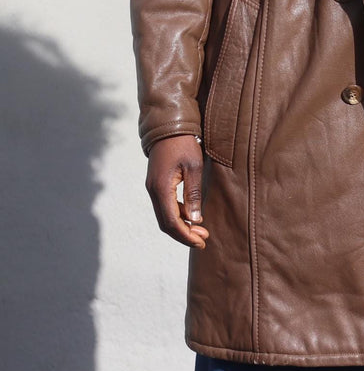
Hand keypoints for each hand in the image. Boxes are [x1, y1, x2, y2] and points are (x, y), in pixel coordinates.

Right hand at [145, 134, 209, 248]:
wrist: (168, 127)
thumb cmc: (184, 144)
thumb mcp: (194, 167)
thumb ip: (193, 193)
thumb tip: (195, 220)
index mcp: (161, 189)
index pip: (171, 222)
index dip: (185, 235)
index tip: (200, 242)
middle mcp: (153, 191)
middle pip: (166, 223)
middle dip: (184, 234)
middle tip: (203, 240)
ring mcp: (153, 188)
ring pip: (165, 216)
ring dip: (181, 226)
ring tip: (201, 231)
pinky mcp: (157, 185)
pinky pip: (166, 206)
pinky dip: (178, 215)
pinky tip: (192, 217)